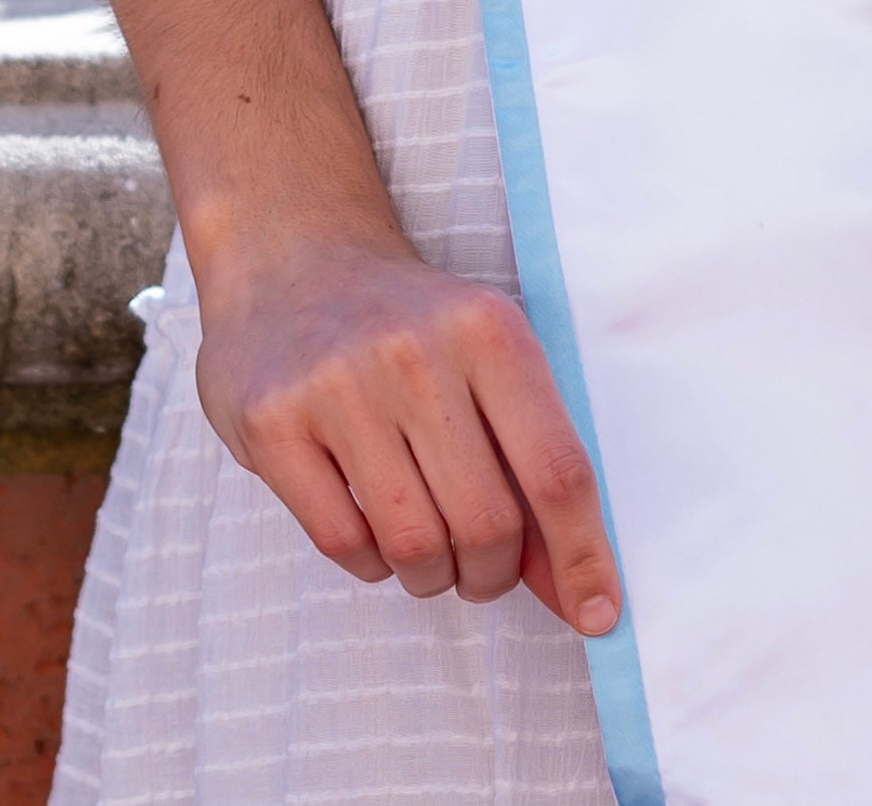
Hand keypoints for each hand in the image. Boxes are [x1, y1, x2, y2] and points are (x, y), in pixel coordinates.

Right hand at [193, 225, 623, 636]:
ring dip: (433, 575)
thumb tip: (575, 585)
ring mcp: (338, 386)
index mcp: (490, 330)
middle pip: (487, 524)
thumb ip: (531, 462)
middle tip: (482, 567)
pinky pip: (344, 544)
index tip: (598, 615)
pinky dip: (372, 563)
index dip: (582, 555)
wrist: (295, 256)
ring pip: (415, 546)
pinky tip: (372, 525)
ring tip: (428, 544)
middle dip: (493, 573)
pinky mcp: (273, 423)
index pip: (556, 469)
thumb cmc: (412, 327)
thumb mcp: (487, 358)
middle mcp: (416, 353)